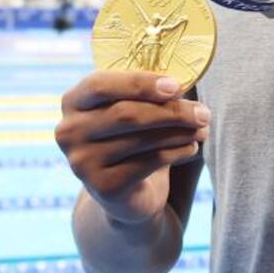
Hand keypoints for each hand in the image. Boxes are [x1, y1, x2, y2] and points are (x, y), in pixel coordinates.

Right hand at [55, 71, 209, 225]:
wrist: (124, 191)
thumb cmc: (132, 135)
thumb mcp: (133, 107)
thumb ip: (147, 91)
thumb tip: (183, 81)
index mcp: (73, 101)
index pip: (100, 85)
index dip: (140, 83)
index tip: (177, 86)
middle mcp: (70, 131)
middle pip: (126, 114)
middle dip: (172, 111)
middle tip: (204, 112)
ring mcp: (82, 162)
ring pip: (142, 139)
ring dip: (180, 132)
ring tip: (203, 128)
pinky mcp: (103, 187)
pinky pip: (148, 163)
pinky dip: (177, 152)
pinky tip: (192, 147)